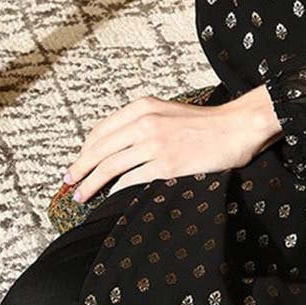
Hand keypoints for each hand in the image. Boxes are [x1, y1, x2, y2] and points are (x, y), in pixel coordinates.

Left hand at [62, 88, 282, 201]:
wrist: (236, 127)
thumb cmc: (204, 123)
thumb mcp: (167, 111)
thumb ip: (141, 123)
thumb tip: (115, 147)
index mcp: (142, 107)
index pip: (100, 131)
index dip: (84, 150)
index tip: (77, 164)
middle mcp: (144, 122)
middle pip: (99, 149)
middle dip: (80, 169)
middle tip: (69, 183)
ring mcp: (154, 143)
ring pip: (109, 166)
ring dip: (91, 183)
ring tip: (81, 195)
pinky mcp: (166, 164)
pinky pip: (131, 179)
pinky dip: (116, 190)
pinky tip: (111, 197)